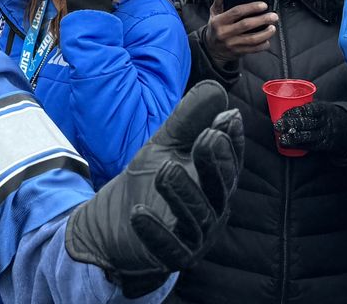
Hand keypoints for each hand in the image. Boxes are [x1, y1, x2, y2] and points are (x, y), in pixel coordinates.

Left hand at [65, 81, 242, 295]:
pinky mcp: (172, 256)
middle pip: (221, 187)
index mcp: (215, 179)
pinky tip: (138, 213)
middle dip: (215, 162)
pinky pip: (170, 248)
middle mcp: (213, 208)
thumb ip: (187, 119)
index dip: (232, 141)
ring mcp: (196, 236)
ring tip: (165, 169)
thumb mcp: (165, 144)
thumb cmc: (148, 180)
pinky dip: (156, 232)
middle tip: (207, 137)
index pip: (230, 159)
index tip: (227, 118)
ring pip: (198, 216)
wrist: (114, 223)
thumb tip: (216, 89)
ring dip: (183, 191)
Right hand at [207, 0, 276, 64]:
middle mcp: (224, 33)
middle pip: (246, 25)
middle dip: (262, 20)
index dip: (251, 8)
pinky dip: (263, 45)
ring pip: (252, 39)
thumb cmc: (215, 28)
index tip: (263, 5)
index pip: (237, 12)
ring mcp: (231, 44)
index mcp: (219, 21)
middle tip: (273, 16)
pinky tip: (267, 40)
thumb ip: (219, 1)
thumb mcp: (214, 13)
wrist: (212, 50)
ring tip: (273, 27)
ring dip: (265, 33)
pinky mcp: (237, 52)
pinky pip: (253, 49)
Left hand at [275, 102, 346, 154]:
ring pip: (308, 136)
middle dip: (291, 124)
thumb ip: (305, 105)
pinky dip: (297, 145)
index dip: (295, 112)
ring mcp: (325, 134)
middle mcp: (324, 122)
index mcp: (323, 109)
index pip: (309, 109)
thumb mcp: (321, 106)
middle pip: (307, 123)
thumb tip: (281, 102)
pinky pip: (310, 146)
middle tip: (277, 124)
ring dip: (293, 137)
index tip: (283, 114)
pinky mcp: (324, 144)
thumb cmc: (326, 114)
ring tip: (281, 137)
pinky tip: (287, 144)